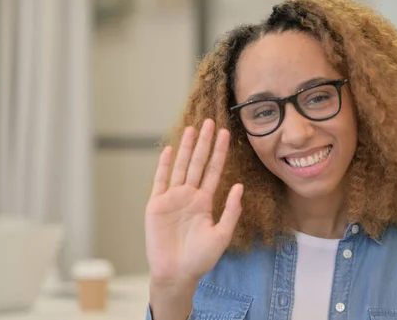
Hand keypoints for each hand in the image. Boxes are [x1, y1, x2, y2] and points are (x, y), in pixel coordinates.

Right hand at [145, 119, 242, 286]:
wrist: (176, 273)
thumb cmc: (200, 258)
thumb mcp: (221, 234)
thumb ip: (231, 211)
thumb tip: (239, 187)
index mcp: (205, 201)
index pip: (214, 170)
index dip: (220, 152)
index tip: (226, 134)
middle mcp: (189, 195)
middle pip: (198, 163)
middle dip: (205, 143)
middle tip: (210, 122)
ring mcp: (172, 198)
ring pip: (180, 167)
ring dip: (186, 148)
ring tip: (192, 128)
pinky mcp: (156, 205)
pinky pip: (160, 181)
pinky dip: (163, 166)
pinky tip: (168, 150)